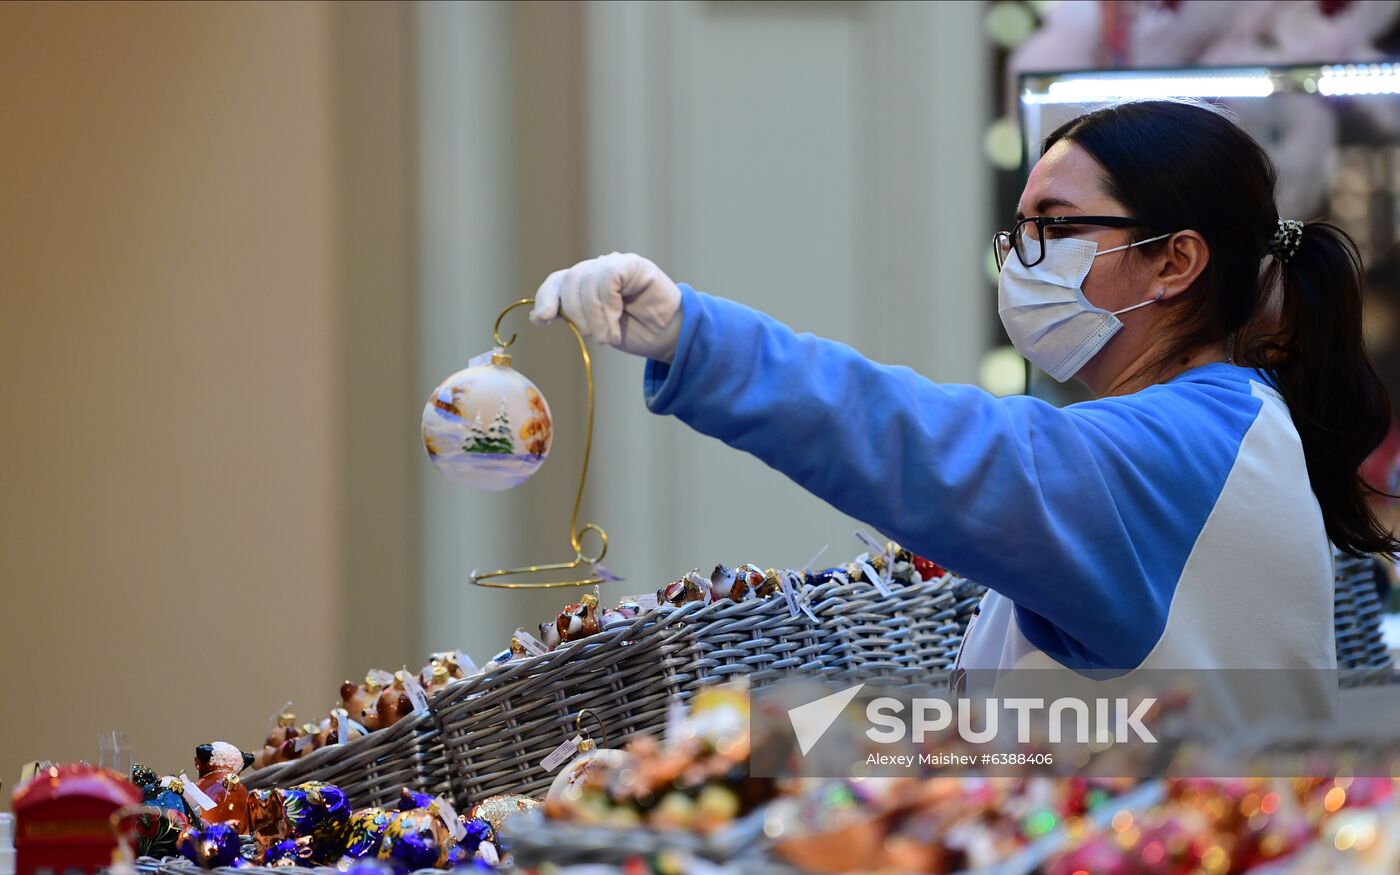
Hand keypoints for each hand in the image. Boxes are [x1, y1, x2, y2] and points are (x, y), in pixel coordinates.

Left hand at [529, 252, 682, 361]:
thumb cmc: (634, 332)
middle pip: (570, 282)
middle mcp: (597, 269)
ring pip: (588, 281)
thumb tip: (536, 316)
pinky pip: (609, 278)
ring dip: (596, 316)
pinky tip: (618, 319)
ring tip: (608, 336)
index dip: (546, 299)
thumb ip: (569, 317)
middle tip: (595, 337)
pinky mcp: (634, 264)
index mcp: (584, 283)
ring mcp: (615, 264)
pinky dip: (609, 304)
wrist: (668, 337)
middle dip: (578, 315)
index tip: (543, 321)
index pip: (556, 283)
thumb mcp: (595, 327)